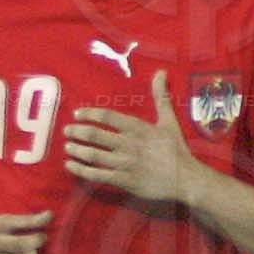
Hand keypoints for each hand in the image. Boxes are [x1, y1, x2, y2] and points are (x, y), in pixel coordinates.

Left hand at [64, 70, 205, 205]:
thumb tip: (161, 72)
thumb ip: (160, 97)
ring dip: (76, 150)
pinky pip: (96, 175)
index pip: (108, 116)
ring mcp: (125, 163)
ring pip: (93, 155)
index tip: (77, 114)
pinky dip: (80, 170)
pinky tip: (70, 166)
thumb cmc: (176, 149)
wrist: (186, 179)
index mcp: (139, 128)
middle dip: (77, 132)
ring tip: (67, 146)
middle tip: (67, 130)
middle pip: (95, 135)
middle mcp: (129, 144)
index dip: (89, 114)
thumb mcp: (169, 121)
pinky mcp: (123, 181)